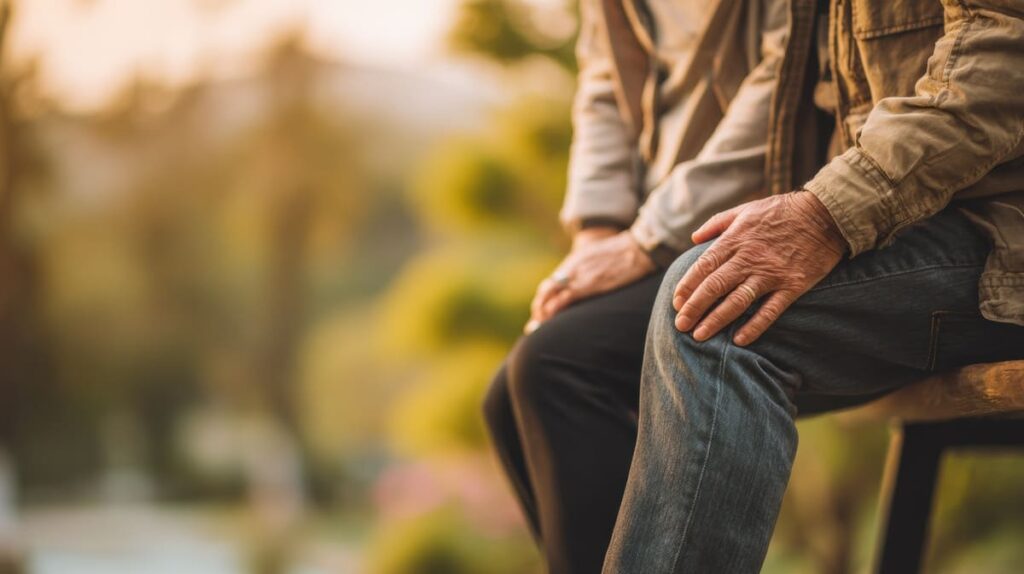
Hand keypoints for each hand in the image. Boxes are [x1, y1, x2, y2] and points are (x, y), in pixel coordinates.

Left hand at [525, 230, 655, 332]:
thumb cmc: (624, 253)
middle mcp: (571, 268)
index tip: (540, 311)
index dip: (544, 298)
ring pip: (550, 294)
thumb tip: (588, 281)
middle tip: (535, 323)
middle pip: (546, 289)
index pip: (552, 282)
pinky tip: (549, 318)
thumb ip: (588, 267)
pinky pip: (564, 298)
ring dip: (542, 311)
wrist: (635, 248)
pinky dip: (554, 308)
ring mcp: (578, 276)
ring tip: (540, 325)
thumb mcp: (599, 256)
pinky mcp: (587, 285)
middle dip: (538, 307)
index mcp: (574, 261)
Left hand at [672, 191, 846, 345]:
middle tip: (680, 326)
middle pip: (714, 287)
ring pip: (737, 301)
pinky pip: (770, 311)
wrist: (825, 214)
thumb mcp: (745, 209)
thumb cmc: (781, 211)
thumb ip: (717, 223)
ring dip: (716, 320)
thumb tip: (694, 238)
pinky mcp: (793, 286)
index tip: (676, 302)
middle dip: (694, 308)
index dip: (687, 286)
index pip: (703, 266)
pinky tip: (739, 340)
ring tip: (699, 336)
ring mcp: (771, 273)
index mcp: (735, 239)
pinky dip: (754, 326)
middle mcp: (749, 258)